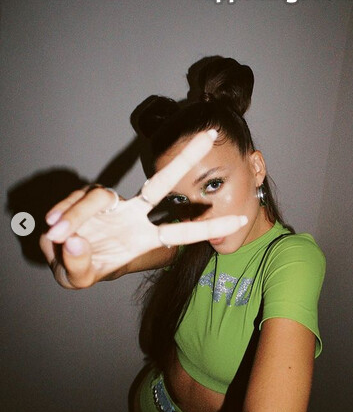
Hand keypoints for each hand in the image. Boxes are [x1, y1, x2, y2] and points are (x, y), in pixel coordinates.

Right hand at [40, 130, 246, 287]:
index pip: (179, 230)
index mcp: (142, 238)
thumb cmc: (81, 269)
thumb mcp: (78, 278)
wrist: (59, 257)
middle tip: (211, 134)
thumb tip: (74, 240)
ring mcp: (110, 204)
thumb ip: (77, 266)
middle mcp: (131, 215)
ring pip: (98, 197)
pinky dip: (64, 213)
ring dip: (76, 217)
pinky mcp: (87, 196)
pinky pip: (76, 199)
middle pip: (160, 182)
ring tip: (57, 237)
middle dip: (185, 158)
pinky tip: (52, 227)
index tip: (241, 218)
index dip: (209, 226)